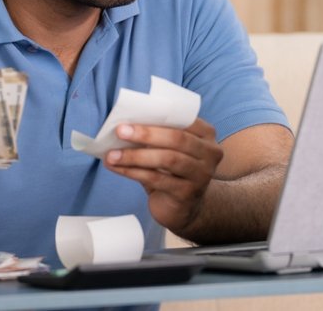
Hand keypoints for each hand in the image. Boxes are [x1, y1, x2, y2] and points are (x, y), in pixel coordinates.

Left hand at [103, 118, 223, 232]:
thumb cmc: (173, 171)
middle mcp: (209, 153)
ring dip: (136, 155)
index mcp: (206, 134)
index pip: (184, 119)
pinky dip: (134, 172)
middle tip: (120, 131)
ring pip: (167, 159)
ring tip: (112, 154)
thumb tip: (124, 125)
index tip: (131, 115)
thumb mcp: (171, 148)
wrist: (185, 207)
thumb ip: (158, 135)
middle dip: (146, 134)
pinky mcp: (187, 193)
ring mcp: (201, 174)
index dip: (158, 116)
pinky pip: (157, 179)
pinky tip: (118, 168)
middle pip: (177, 139)